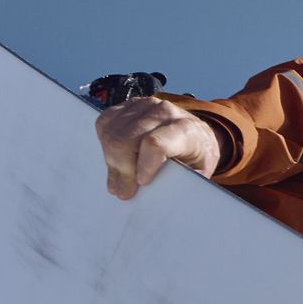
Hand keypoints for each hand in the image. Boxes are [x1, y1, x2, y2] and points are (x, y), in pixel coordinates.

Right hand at [96, 97, 220, 199]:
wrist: (197, 135)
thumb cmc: (195, 159)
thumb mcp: (196, 176)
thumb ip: (175, 185)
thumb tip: (149, 198)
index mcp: (186, 130)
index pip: (155, 145)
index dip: (143, 167)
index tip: (142, 183)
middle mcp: (164, 112)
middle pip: (126, 140)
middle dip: (122, 170)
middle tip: (125, 190)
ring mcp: (144, 106)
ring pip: (112, 133)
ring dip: (112, 161)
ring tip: (121, 178)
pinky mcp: (129, 105)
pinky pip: (105, 123)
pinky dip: (105, 144)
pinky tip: (117, 157)